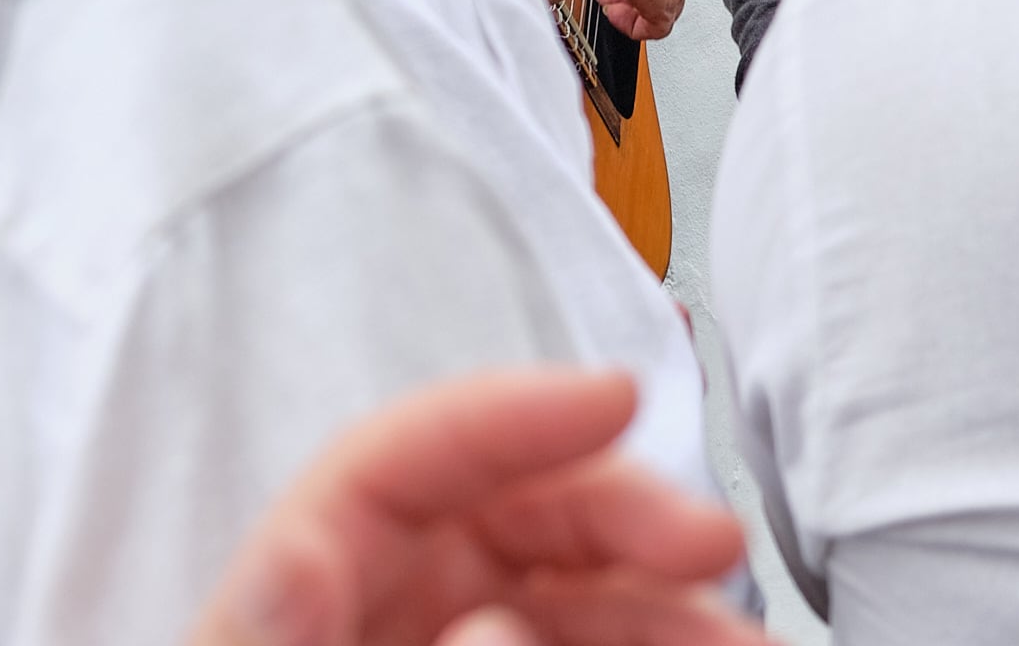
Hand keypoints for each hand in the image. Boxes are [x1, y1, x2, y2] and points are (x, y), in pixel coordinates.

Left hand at [188, 369, 758, 645]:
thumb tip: (486, 621)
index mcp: (299, 604)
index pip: (401, 465)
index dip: (512, 412)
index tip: (621, 396)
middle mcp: (375, 619)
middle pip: (510, 520)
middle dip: (627, 514)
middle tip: (719, 548)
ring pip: (570, 604)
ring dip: (668, 613)